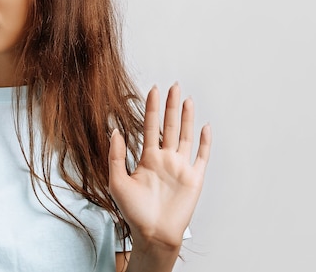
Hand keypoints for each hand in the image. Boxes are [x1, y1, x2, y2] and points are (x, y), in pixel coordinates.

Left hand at [108, 83, 210, 249]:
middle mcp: (165, 159)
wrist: (152, 234)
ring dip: (186, 117)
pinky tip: (205, 126)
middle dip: (171, 105)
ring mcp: (180, 167)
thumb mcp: (117, 181)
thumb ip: (115, 155)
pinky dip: (204, 142)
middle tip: (173, 85)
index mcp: (147, 158)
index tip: (153, 89)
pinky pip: (201, 156)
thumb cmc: (133, 212)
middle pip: (169, 126)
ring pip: (185, 136)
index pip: (150, 126)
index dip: (152, 107)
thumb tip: (114, 130)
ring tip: (187, 98)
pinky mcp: (194, 178)